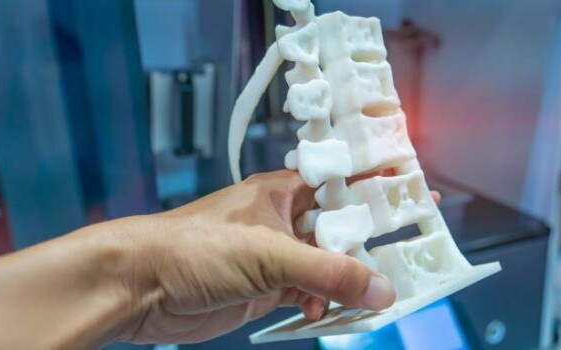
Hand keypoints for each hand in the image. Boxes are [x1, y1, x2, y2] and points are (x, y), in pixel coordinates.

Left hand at [112, 170, 396, 343]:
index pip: (345, 183)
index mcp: (286, 192)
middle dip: (371, 245)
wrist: (141, 285)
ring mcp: (277, 255)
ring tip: (368, 296)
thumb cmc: (191, 246)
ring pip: (329, 266)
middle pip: (343, 230)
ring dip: (348, 282)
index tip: (418, 194)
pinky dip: (322, 305)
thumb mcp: (267, 253)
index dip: (381, 187)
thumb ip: (327, 272)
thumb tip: (380, 289)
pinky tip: (321, 313)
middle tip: (407, 258)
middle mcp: (285, 220)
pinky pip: (310, 294)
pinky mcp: (267, 287)